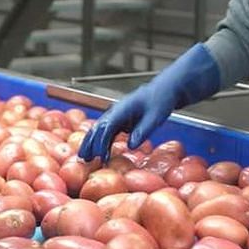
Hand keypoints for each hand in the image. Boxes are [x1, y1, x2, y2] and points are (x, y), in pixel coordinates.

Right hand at [78, 43, 220, 161]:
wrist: (165, 89)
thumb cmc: (161, 100)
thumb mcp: (156, 116)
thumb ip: (143, 130)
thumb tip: (131, 146)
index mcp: (123, 109)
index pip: (107, 127)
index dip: (102, 143)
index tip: (101, 157)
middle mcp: (116, 111)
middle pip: (97, 128)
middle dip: (89, 144)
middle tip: (83, 159)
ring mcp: (117, 114)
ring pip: (99, 129)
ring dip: (91, 143)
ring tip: (85, 158)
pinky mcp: (120, 119)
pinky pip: (107, 131)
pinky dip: (101, 142)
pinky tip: (99, 153)